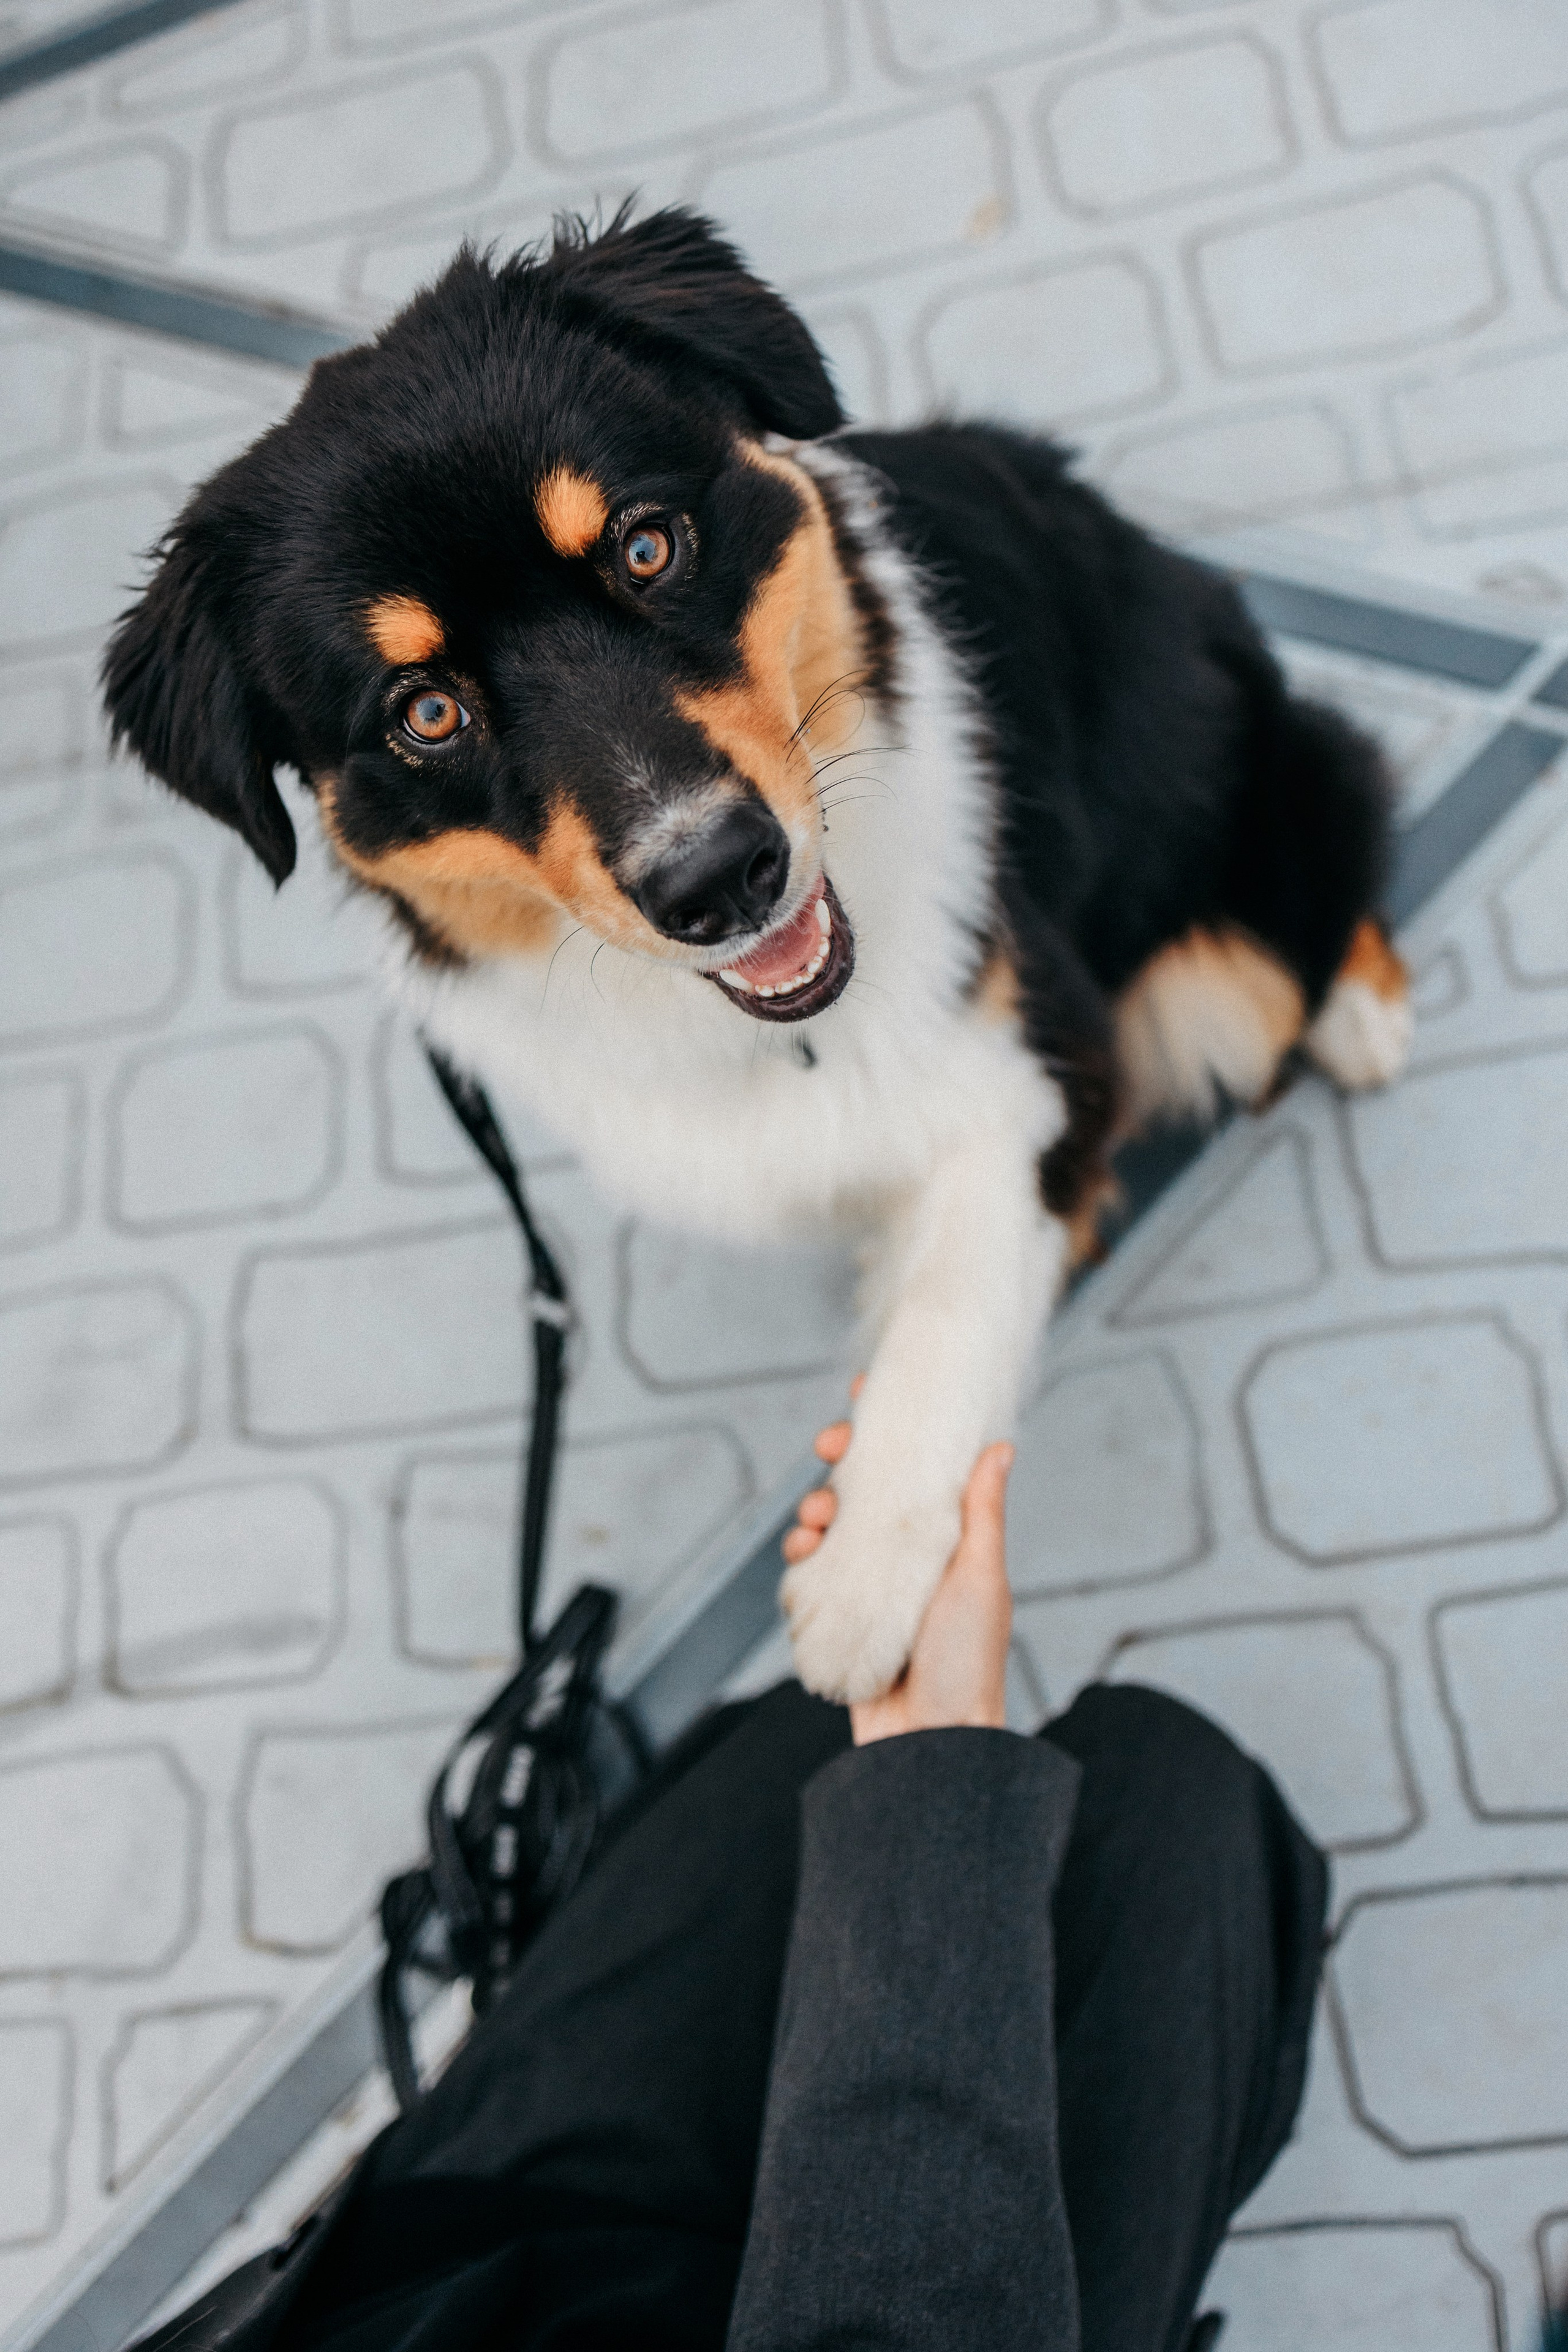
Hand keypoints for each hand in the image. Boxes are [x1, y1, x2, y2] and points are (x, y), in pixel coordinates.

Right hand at [784, 1393, 1014, 1743]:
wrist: (933, 1744)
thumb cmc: (969, 1663)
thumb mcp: (981, 1578)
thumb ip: (982, 1513)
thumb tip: (999, 1446)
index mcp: (948, 1542)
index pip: (918, 1473)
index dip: (891, 1434)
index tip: (866, 1398)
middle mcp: (909, 1559)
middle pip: (865, 1491)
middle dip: (841, 1464)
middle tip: (829, 1450)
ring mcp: (872, 1587)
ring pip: (832, 1527)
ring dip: (817, 1509)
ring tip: (817, 1520)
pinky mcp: (842, 1616)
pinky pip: (811, 1574)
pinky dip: (802, 1557)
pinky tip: (804, 1556)